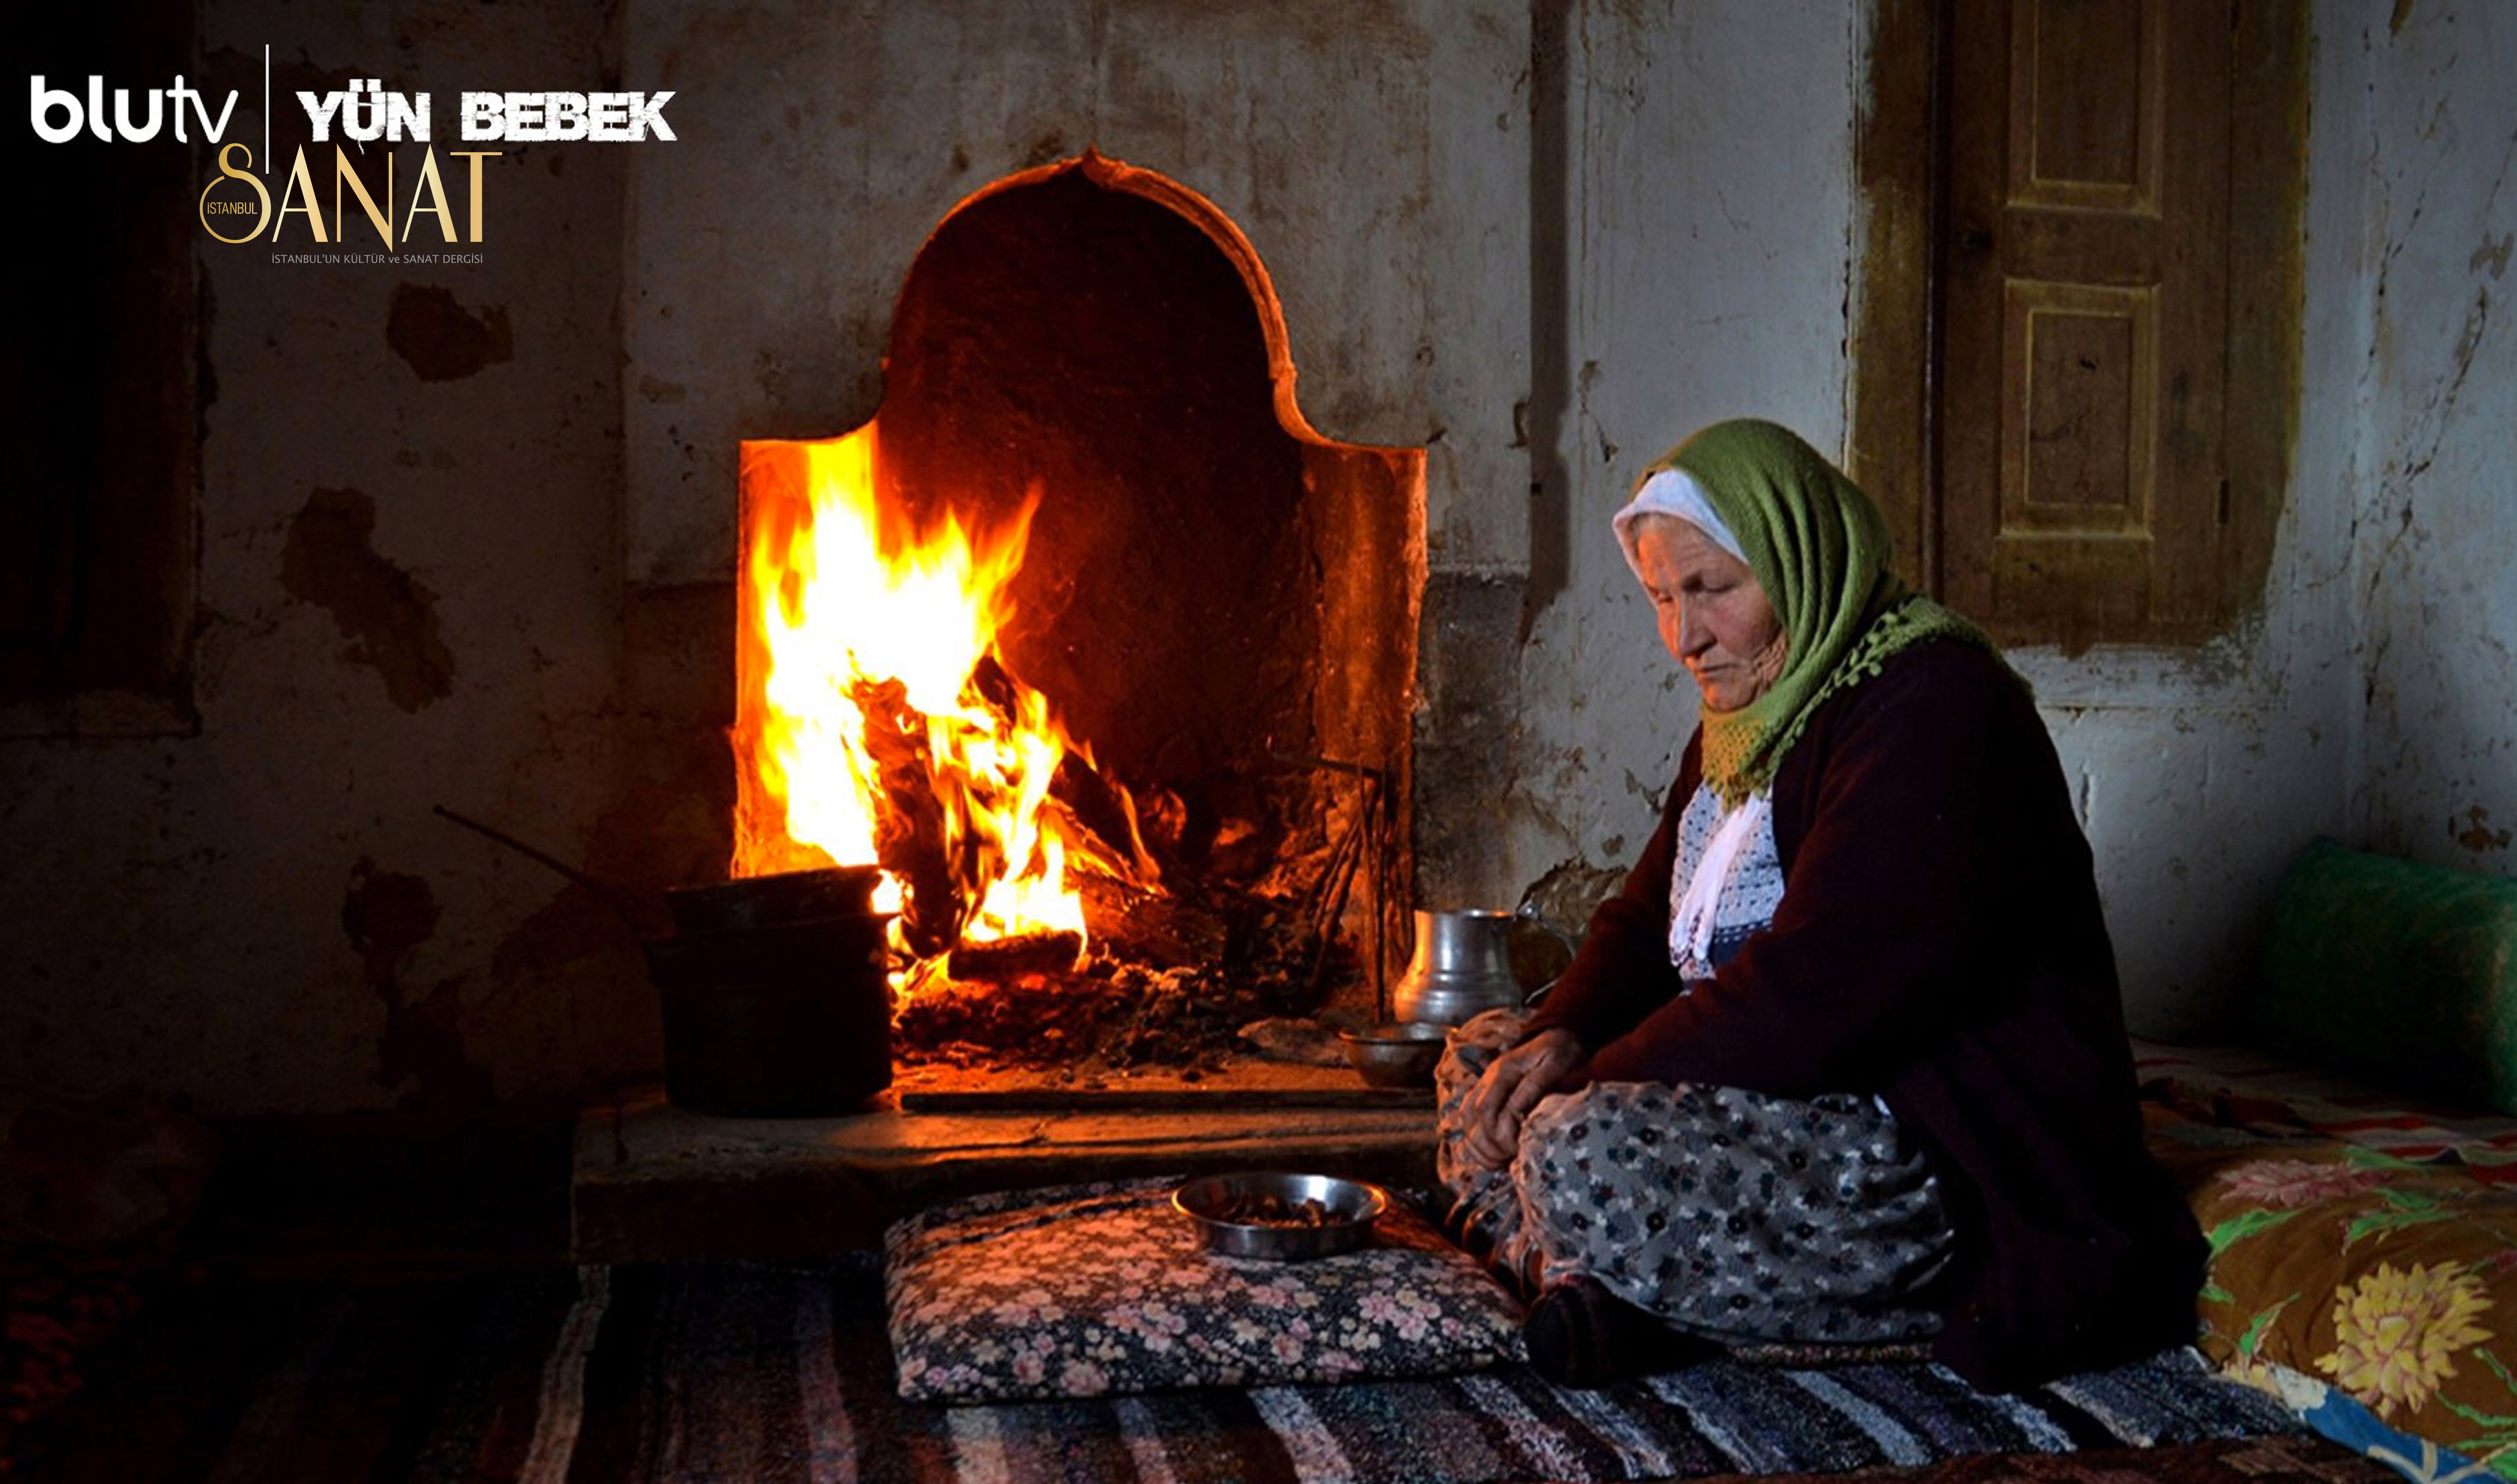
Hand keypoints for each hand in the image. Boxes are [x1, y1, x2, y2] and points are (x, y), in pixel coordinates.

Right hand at [1458, 1028, 1584, 1172]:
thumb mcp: (1555, 1065)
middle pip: (1473, 1117)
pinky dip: (1476, 1137)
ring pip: (1467, 1118)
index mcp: (1504, 1070)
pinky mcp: (1489, 1092)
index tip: (1517, 1150)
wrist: (1560, 1036)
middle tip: (1507, 1160)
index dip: (1499, 1135)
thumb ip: (1535, 1087)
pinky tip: (1491, 1153)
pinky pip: (1469, 1116)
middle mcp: (1489, 1078)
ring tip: (1498, 1162)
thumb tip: (1516, 1115)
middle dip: (1487, 1144)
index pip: (1487, 1109)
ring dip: (1479, 1144)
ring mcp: (1487, 1084)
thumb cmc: (1561, 1052)